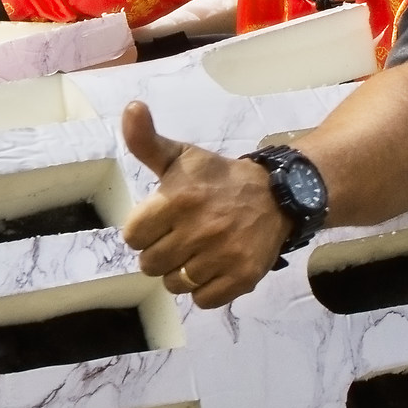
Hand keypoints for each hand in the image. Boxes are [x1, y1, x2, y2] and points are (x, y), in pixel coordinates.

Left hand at [120, 103, 289, 308]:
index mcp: (179, 198)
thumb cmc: (218, 178)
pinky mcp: (243, 277)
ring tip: (196, 252)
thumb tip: (131, 107)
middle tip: (179, 238)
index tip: (161, 221)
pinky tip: (212, 268)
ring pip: (175, 284)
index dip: (143, 231)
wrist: (276, 195)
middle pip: (150, 264)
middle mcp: (200, 228)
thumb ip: (146, 140)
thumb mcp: (180, 156)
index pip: (133, 236)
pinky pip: (203, 300)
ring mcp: (224, 255)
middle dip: (160, 252)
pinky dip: (203, 290)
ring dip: (180, 273)